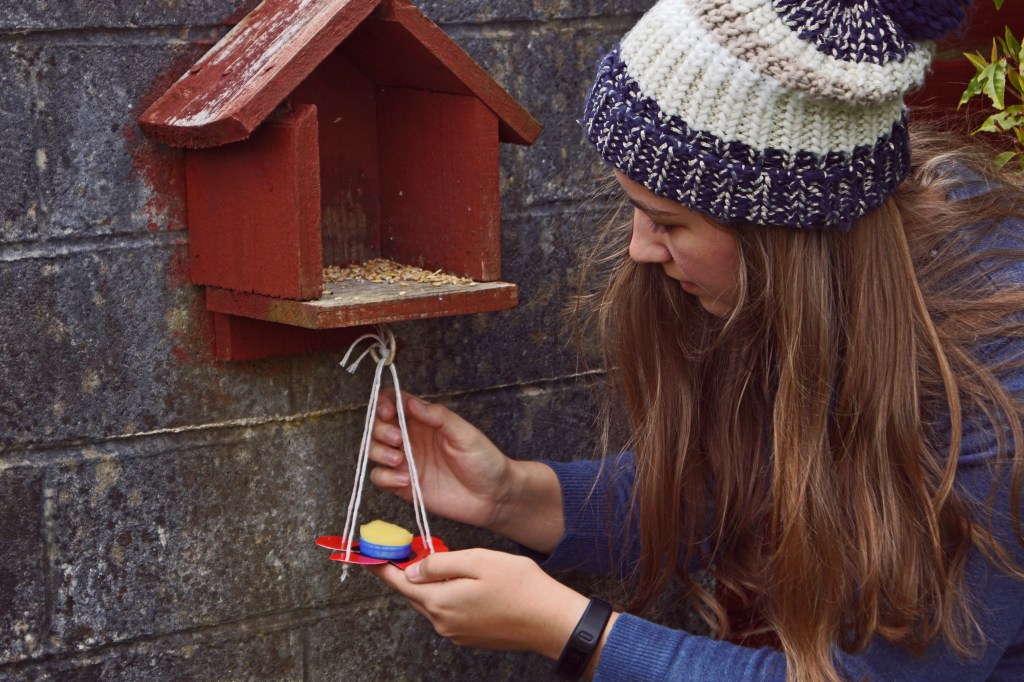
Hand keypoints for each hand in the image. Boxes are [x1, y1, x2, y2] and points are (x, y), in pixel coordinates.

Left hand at [366, 549, 590, 657]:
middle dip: (408, 569)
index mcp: (439, 602)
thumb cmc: (520, 586)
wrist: (551, 620)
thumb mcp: (478, 560)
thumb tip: (412, 568)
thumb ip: (440, 563)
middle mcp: (442, 622)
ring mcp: (456, 632)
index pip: (398, 582)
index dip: (381, 565)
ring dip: (431, 581)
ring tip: (443, 558)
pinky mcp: (470, 635)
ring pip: (432, 600)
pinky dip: (446, 592)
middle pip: (414, 592)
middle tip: (408, 546)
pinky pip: (448, 610)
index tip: (364, 553)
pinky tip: (463, 579)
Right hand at [369, 390, 513, 530]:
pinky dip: (385, 477)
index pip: (394, 401)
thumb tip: (410, 403)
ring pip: (374, 449)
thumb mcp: (465, 433)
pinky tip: (405, 480)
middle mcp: (411, 438)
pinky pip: (379, 478)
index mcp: (424, 420)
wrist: (493, 497)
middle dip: (380, 429)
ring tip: (399, 460)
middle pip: (378, 425)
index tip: (388, 412)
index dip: (384, 402)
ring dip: (379, 452)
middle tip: (398, 439)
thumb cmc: (484, 460)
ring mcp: (406, 461)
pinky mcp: (404, 485)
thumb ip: (438, 416)